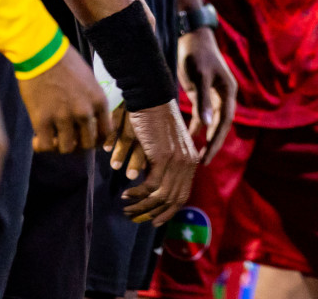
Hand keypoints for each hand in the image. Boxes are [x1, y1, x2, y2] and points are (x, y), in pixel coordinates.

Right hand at [17, 45, 112, 153]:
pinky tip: (37, 139)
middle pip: (87, 144)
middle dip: (77, 145)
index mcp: (99, 100)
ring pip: (66, 148)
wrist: (41, 51)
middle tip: (66, 138)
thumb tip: (88, 119)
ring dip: (59, 146)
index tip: (85, 138)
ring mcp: (63, 117)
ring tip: (51, 136)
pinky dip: (42, 146)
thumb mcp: (88, 80)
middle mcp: (85, 112)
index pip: (105, 133)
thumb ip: (90, 101)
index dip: (95, 139)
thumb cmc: (64, 62)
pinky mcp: (43, 120)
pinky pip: (46, 146)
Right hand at [112, 100, 198, 224]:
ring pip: (160, 196)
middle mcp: (188, 162)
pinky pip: (150, 186)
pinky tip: (126, 195)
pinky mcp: (163, 157)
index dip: (168, 212)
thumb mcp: (164, 144)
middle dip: (152, 214)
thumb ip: (163, 165)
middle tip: (135, 218)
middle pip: (173, 200)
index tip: (153, 221)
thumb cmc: (154, 118)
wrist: (152, 96)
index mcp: (191, 160)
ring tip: (127, 210)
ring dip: (141, 207)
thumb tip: (153, 190)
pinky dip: (137, 194)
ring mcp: (177, 160)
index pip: (182, 195)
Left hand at [179, 28, 237, 163]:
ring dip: (205, 136)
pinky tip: (188, 137)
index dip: (216, 140)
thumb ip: (203, 100)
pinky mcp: (202, 92)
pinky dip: (195, 125)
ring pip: (211, 120)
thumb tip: (205, 125)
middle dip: (212, 143)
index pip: (224, 121)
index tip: (206, 157)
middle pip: (220, 124)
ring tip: (196, 155)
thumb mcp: (199, 76)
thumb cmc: (197, 54)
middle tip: (202, 162)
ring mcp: (212, 94)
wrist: (191, 35)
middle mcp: (223, 95)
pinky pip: (201, 113)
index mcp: (228, 91)